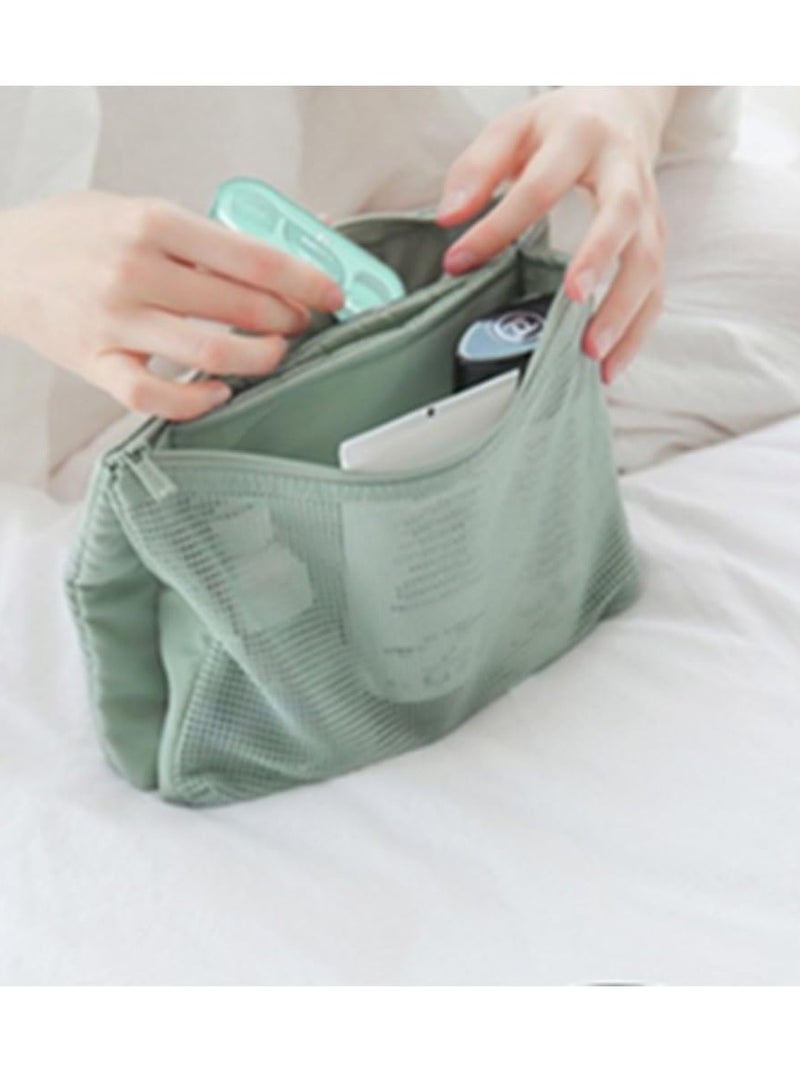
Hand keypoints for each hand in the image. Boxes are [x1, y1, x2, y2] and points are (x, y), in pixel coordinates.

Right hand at [0, 191, 344, 418]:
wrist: (0, 260)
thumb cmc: (77, 234)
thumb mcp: (140, 210)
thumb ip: (207, 234)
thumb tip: (283, 247)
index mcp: (155, 222)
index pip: (251, 257)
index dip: (304, 280)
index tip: (332, 293)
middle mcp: (136, 269)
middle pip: (240, 307)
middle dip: (288, 320)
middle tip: (304, 324)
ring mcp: (114, 320)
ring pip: (210, 353)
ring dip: (258, 359)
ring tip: (273, 354)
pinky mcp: (95, 363)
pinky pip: (156, 395)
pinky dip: (197, 400)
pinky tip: (220, 392)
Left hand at [435, 87, 675, 382]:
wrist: (623, 105)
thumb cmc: (560, 125)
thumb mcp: (512, 127)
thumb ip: (477, 168)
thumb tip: (448, 218)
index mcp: (582, 136)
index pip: (539, 185)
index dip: (498, 225)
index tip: (459, 262)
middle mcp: (626, 171)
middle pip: (622, 215)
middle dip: (599, 258)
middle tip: (573, 298)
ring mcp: (650, 209)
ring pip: (650, 262)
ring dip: (623, 311)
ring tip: (591, 353)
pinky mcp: (657, 240)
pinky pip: (657, 290)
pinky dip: (636, 332)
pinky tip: (608, 367)